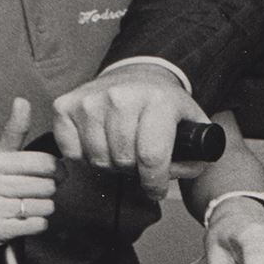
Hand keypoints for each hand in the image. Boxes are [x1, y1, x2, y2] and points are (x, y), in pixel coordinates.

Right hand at [0, 98, 58, 252]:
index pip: (41, 163)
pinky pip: (34, 225)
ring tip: (29, 207)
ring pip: (42, 207)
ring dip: (43, 209)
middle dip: (48, 191)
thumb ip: (13, 131)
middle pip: (45, 186)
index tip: (56, 174)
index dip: (56, 169)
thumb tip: (22, 100)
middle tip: (39, 192)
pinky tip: (24, 220)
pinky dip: (36, 224)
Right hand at [53, 65, 211, 200]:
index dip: (155, 182)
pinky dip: (84, 156)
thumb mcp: (191, 122)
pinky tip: (99, 141)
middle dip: (134, 171)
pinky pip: (72, 153)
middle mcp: (122, 96)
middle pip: (123, 161)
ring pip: (97, 160)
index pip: (152, 157)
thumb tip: (179, 174)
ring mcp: (91, 100)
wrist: (135, 74)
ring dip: (110, 164)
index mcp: (158, 99)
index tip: (156, 189)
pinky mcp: (66, 105)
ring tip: (120, 149)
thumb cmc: (161, 104)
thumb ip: (197, 153)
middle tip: (139, 160)